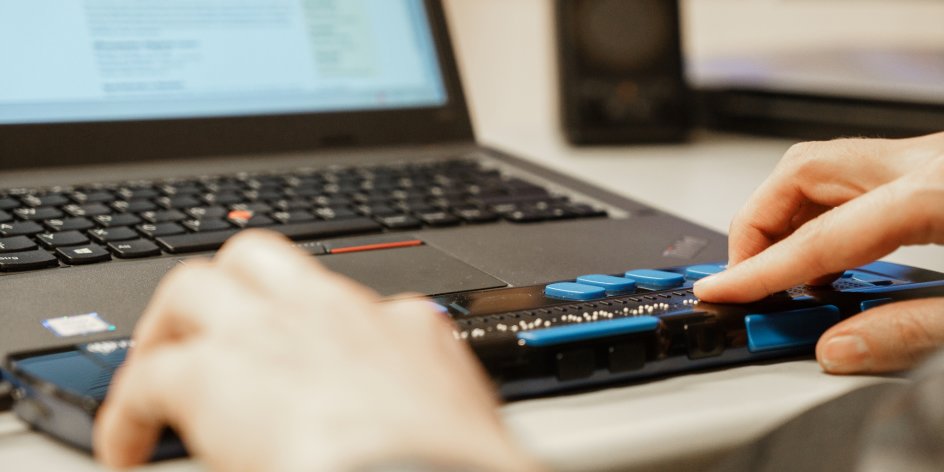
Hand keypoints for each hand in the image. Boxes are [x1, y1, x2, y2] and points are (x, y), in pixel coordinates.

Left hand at [94, 230, 541, 470]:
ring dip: (169, 327)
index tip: (299, 368)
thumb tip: (439, 416)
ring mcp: (274, 331)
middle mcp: (334, 312)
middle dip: (228, 290)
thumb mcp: (461, 416)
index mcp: (402, 328)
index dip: (313, 335)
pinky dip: (127, 412)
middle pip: (261, 258)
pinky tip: (127, 447)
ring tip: (157, 376)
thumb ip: (440, 395)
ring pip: (195, 284)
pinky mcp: (217, 372)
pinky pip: (146, 377)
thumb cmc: (451, 461)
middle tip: (211, 339)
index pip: (351, 305)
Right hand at [694, 132, 943, 373]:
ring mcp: (932, 158)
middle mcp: (928, 162)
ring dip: (787, 218)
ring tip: (782, 273)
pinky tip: (829, 258)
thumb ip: (908, 332)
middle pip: (802, 173)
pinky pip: (855, 178)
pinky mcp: (936, 168)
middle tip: (744, 275)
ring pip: (823, 168)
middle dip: (757, 225)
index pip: (817, 235)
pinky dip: (823, 215)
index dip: (757, 269)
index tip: (719, 291)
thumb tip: (837, 348)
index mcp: (938, 192)